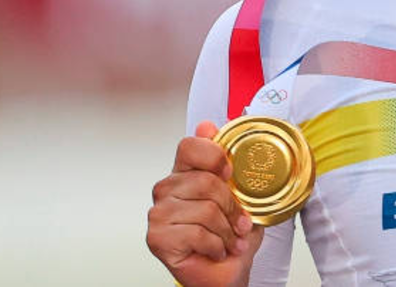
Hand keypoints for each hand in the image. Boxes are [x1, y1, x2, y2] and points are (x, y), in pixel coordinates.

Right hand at [147, 121, 264, 286]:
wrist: (226, 275)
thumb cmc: (230, 237)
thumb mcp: (238, 194)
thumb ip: (225, 161)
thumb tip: (206, 124)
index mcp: (183, 173)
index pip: (190, 146)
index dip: (215, 157)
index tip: (229, 174)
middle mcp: (167, 189)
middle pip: (206, 181)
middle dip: (232, 207)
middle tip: (237, 223)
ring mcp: (159, 213)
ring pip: (206, 209)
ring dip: (226, 231)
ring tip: (227, 240)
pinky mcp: (157, 237)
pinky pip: (197, 232)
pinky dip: (215, 245)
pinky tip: (214, 250)